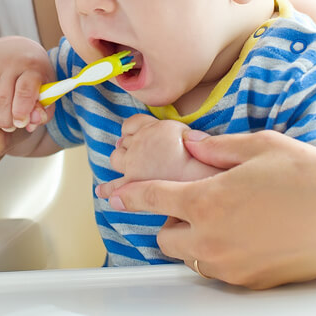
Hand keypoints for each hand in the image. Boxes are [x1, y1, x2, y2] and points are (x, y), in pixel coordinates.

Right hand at [0, 36, 53, 131]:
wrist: (17, 47)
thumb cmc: (33, 73)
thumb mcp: (46, 88)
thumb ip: (44, 109)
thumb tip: (30, 123)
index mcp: (32, 66)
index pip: (24, 91)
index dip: (20, 112)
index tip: (19, 123)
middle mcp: (10, 62)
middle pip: (2, 98)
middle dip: (4, 120)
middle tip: (8, 127)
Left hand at [96, 130, 315, 287]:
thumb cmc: (310, 174)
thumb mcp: (257, 146)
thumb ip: (214, 148)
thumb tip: (190, 146)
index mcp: (207, 201)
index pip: (151, 199)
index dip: (128, 194)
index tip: (113, 194)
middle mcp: (213, 239)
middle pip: (164, 238)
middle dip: (171, 220)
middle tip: (196, 201)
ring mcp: (231, 265)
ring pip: (191, 256)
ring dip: (195, 239)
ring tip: (226, 217)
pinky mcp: (252, 282)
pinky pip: (219, 269)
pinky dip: (221, 253)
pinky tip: (246, 233)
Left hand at [106, 114, 220, 185]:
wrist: (203, 180)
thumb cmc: (212, 163)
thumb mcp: (204, 138)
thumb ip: (195, 136)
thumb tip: (190, 138)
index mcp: (157, 128)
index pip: (134, 123)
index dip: (134, 129)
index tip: (136, 134)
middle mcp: (142, 142)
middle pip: (124, 139)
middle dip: (127, 144)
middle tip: (135, 151)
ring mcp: (134, 163)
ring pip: (116, 158)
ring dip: (119, 160)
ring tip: (121, 163)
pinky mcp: (132, 184)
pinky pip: (112, 186)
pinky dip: (107, 189)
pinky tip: (103, 192)